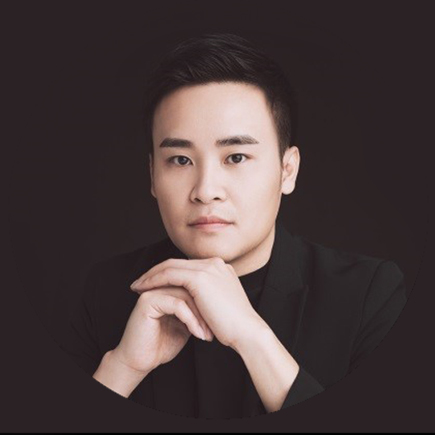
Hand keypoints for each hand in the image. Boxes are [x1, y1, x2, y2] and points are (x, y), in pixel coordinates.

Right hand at [111, 286, 213, 375]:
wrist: (142, 360)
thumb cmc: (164, 343)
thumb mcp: (187, 323)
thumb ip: (196, 309)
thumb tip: (217, 304)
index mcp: (168, 287)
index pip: (194, 285)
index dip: (208, 303)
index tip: (219, 322)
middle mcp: (160, 285)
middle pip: (191, 286)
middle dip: (205, 309)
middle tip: (216, 328)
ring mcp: (153, 291)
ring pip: (186, 295)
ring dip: (200, 317)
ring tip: (208, 334)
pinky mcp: (148, 301)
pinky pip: (178, 305)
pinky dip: (191, 320)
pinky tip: (198, 334)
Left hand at [130, 257, 267, 348]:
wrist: (247, 332)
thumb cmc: (234, 326)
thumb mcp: (220, 304)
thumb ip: (209, 296)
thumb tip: (194, 302)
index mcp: (220, 268)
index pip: (187, 266)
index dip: (167, 273)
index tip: (153, 283)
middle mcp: (214, 263)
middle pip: (176, 262)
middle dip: (155, 271)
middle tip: (139, 282)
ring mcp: (208, 268)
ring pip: (170, 266)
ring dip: (150, 275)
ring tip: (137, 286)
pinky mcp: (200, 277)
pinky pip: (169, 275)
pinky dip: (154, 281)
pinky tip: (144, 289)